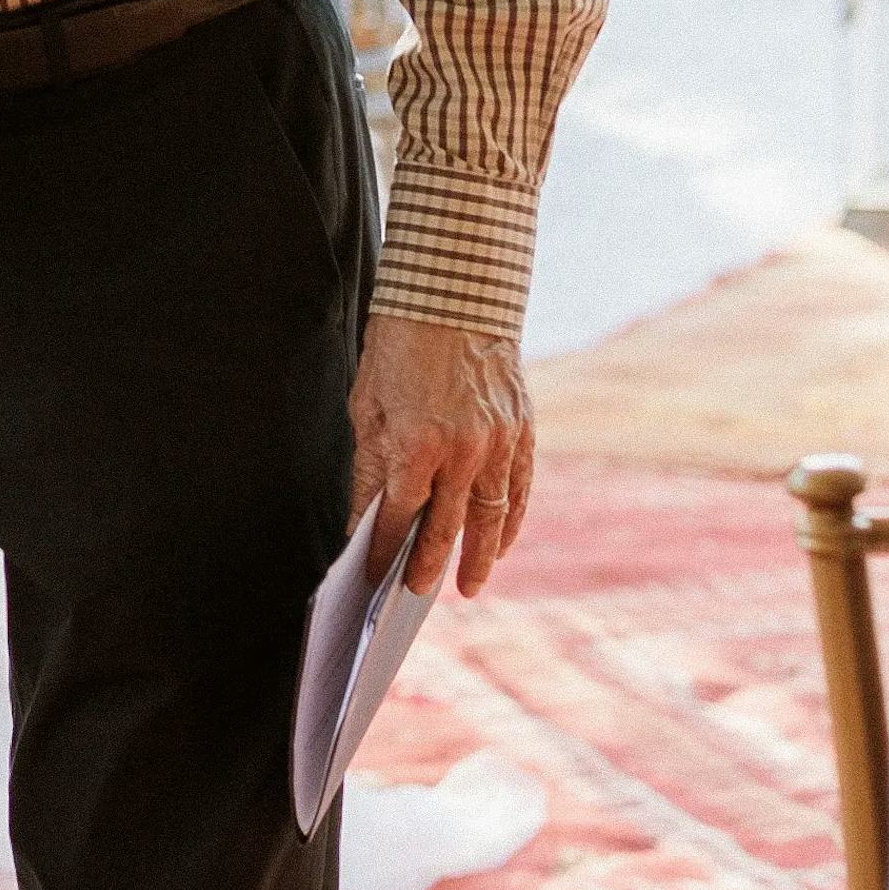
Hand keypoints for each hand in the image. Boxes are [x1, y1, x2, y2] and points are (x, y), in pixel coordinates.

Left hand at [349, 309, 534, 594]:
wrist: (456, 294)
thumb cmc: (399, 345)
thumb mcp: (367, 403)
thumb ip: (371, 465)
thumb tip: (366, 516)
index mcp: (415, 445)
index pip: (398, 516)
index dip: (385, 549)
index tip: (373, 574)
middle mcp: (461, 452)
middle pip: (446, 527)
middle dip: (428, 564)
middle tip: (416, 595)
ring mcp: (498, 443)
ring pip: (491, 517)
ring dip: (480, 556)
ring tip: (469, 585)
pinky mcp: (522, 431)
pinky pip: (520, 489)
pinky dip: (512, 521)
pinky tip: (502, 543)